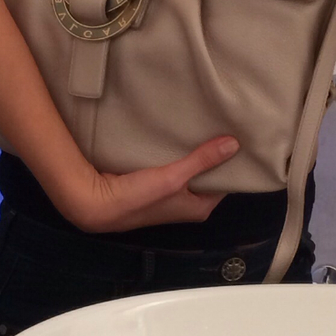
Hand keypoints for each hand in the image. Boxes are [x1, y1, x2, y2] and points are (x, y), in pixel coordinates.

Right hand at [57, 135, 239, 232]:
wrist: (98, 203)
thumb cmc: (139, 198)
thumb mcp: (175, 177)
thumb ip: (203, 160)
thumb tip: (234, 144)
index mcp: (199, 208)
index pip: (224, 183)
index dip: (230, 163)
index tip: (237, 140)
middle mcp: (186, 204)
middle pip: (206, 175)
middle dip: (211, 155)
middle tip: (221, 128)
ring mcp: (169, 195)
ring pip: (188, 169)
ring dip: (191, 153)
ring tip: (203, 127)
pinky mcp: (154, 185)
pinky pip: (172, 166)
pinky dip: (175, 153)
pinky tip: (177, 135)